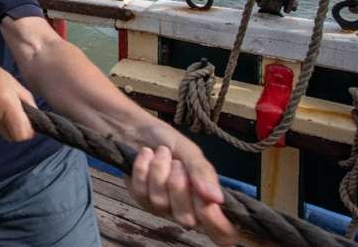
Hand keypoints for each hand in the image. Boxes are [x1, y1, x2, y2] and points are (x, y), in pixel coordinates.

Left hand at [129, 125, 236, 244]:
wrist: (139, 128)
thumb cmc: (169, 141)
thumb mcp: (190, 152)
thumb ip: (203, 173)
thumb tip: (218, 199)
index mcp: (206, 199)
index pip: (218, 228)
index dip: (213, 218)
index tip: (205, 194)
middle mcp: (185, 208)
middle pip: (186, 218)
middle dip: (179, 186)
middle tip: (177, 162)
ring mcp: (161, 206)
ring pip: (161, 202)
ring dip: (160, 171)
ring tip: (161, 151)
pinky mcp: (140, 198)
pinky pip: (141, 192)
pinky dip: (143, 168)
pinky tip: (146, 154)